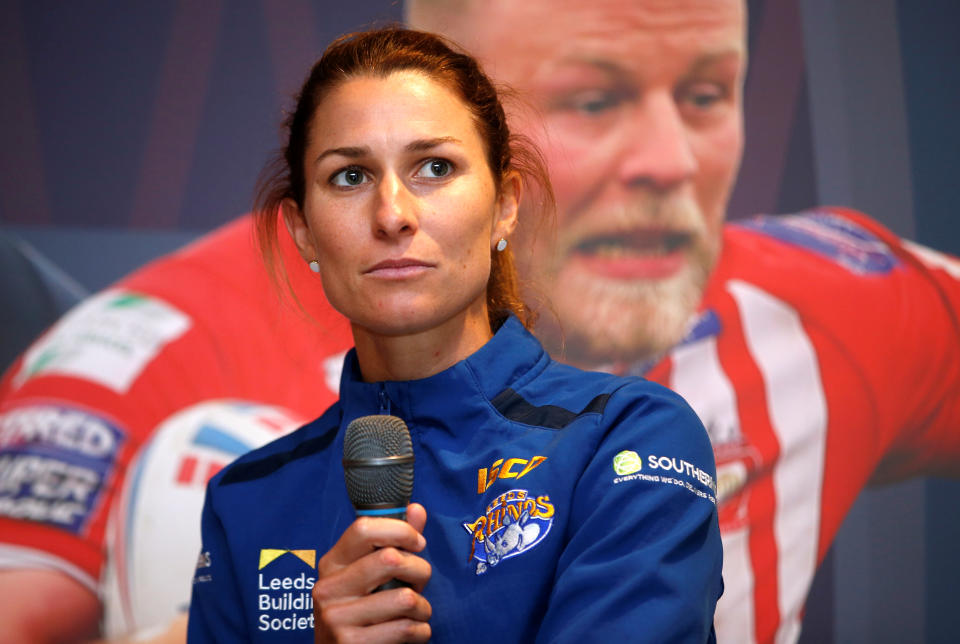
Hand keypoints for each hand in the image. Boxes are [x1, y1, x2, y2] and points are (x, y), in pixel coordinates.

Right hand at [312, 503, 430, 642]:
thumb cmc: (361, 614)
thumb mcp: (370, 577)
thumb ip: (394, 542)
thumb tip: (416, 508)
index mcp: (332, 563)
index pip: (364, 528)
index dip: (400, 530)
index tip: (417, 543)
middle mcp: (328, 588)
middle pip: (390, 559)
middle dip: (419, 570)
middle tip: (419, 583)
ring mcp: (336, 618)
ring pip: (404, 598)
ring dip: (422, 607)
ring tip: (416, 612)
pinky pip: (406, 629)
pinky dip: (420, 631)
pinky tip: (413, 631)